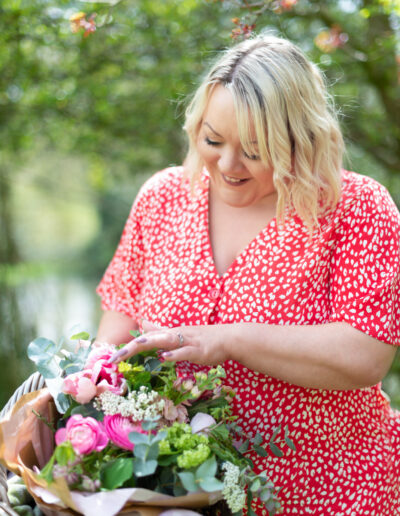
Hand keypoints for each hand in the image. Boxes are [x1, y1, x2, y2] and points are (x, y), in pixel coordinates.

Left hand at [109, 320, 230, 365]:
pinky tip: (165, 357)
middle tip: (112, 359)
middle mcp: (175, 335)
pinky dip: (175, 354)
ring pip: (164, 341)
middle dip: (130, 349)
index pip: (144, 339)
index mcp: (168, 333)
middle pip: (149, 339)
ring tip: (132, 349)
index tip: (111, 359)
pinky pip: (185, 352)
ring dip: (148, 344)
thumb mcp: (179, 333)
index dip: (127, 348)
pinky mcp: (198, 350)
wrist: (229, 338)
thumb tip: (142, 324)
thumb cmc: (203, 338)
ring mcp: (187, 342)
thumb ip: (160, 330)